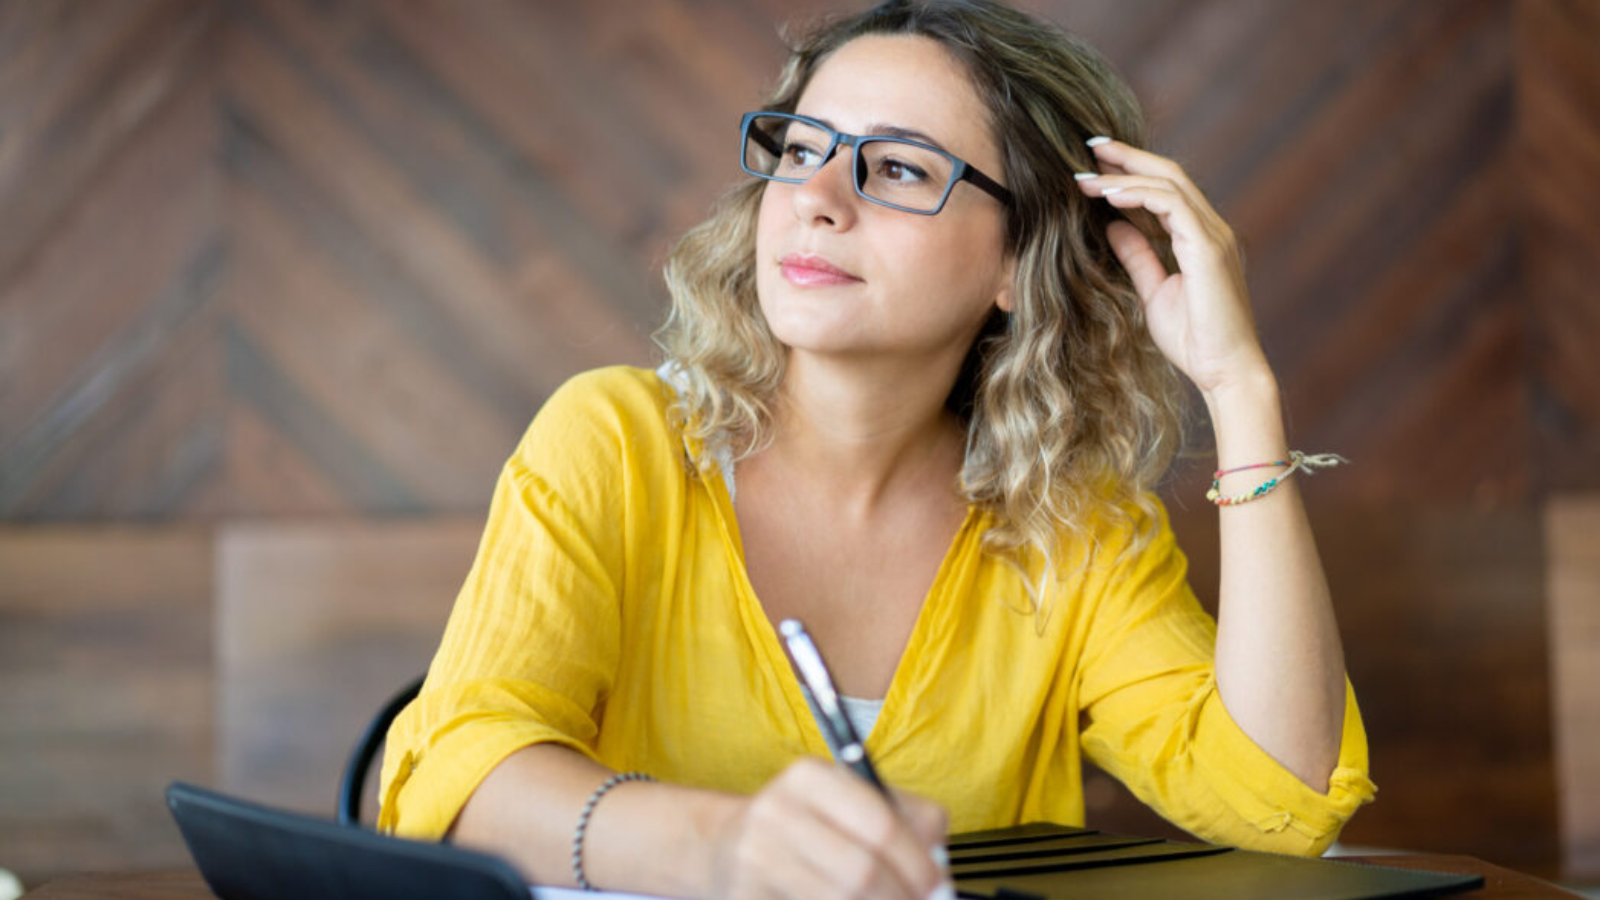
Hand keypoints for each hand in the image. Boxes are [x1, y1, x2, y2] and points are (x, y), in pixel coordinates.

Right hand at [707, 757, 951, 899]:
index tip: (936, 884)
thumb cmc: (806, 827)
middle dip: (901, 898)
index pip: (880, 823)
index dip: (917, 862)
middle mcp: (776, 812)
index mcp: (810, 777)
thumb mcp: (849, 802)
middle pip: (861, 872)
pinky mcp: (745, 896)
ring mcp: (755, 858)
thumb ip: (903, 819)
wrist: (727, 847)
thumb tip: (937, 862)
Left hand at [1076, 138, 1271, 396]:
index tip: (1094, 164)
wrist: (1225, 372)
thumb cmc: (1194, 340)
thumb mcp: (1153, 292)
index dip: (1131, 171)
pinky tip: (1109, 196)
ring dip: (1124, 174)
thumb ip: (1137, 256)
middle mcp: (1211, 229)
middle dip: (1127, 156)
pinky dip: (1138, 195)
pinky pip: (1171, 205)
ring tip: (1085, 174)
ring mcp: (1213, 236)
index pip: (1165, 188)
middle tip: (1087, 145)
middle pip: (1169, 173)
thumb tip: (1112, 225)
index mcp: (1200, 238)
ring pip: (1169, 183)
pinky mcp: (1208, 248)